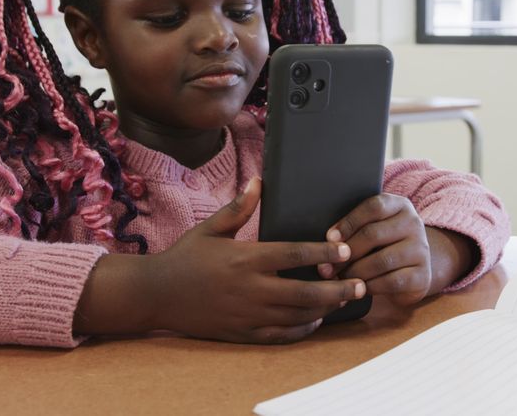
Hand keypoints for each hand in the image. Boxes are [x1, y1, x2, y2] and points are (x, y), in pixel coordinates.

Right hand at [150, 178, 365, 343]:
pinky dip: (302, 329)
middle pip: (306, 291)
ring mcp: (247, 313)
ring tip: (344, 300)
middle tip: (360, 284)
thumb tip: (259, 181)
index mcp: (246, 258)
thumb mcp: (210, 229)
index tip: (346, 250)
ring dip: (325, 309)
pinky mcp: (242, 333)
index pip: (296, 254)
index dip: (325, 252)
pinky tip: (315, 321)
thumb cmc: (184, 258)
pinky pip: (280, 335)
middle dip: (338, 289)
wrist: (156, 295)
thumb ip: (239, 208)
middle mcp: (251, 288)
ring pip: (297, 315)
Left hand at [318, 194, 430, 305]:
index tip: (329, 238)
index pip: (374, 207)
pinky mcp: (422, 276)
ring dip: (354, 272)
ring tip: (338, 280)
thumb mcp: (372, 229)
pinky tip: (358, 289)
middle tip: (325, 267)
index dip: (349, 222)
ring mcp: (421, 250)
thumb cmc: (382, 246)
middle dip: (345, 252)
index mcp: (399, 205)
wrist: (413, 269)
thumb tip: (326, 241)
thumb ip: (355, 228)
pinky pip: (392, 282)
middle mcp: (414, 224)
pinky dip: (370, 287)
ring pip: (381, 260)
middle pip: (374, 234)